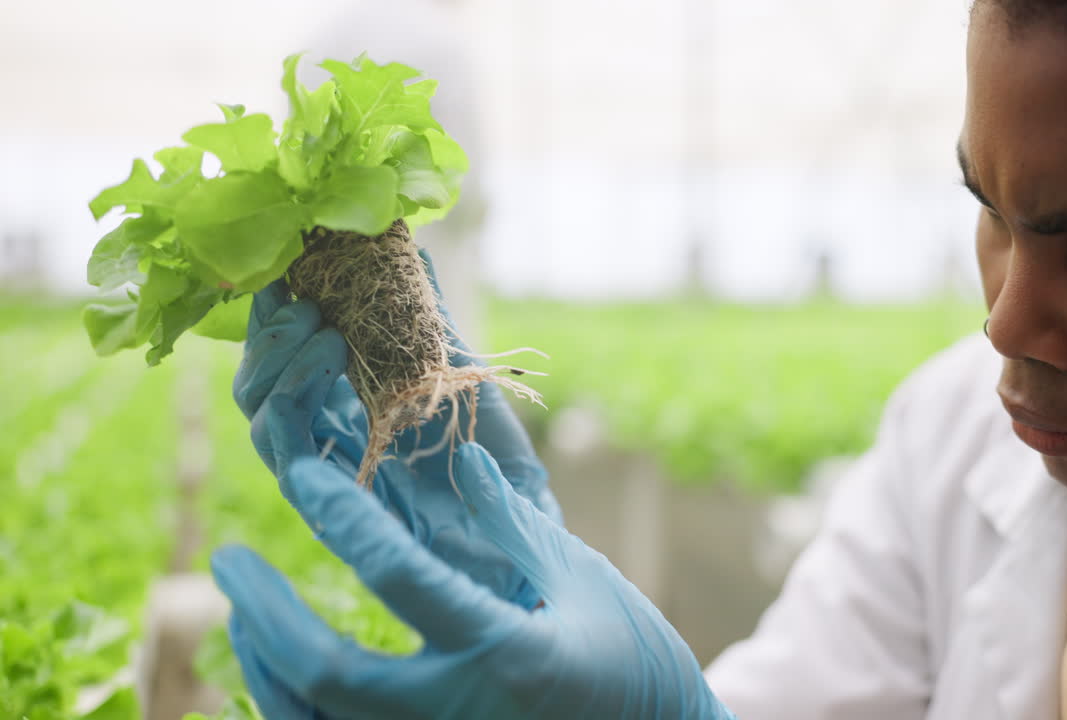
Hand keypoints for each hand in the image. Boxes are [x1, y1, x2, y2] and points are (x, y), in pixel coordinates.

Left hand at [212, 445, 734, 719]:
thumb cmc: (636, 663)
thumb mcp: (584, 582)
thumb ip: (515, 524)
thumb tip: (462, 458)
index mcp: (505, 652)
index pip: (400, 577)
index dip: (341, 518)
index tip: (302, 473)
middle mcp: (459, 714)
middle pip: (328, 674)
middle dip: (266, 613)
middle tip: (228, 560)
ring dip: (266, 664)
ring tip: (245, 611)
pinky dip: (293, 707)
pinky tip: (282, 666)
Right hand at [231, 249, 559, 607]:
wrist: (523, 532)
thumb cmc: (495, 458)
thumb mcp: (459, 372)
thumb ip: (425, 318)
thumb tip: (408, 246)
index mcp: (347, 403)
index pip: (285, 353)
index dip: (278, 311)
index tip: (290, 265)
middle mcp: (326, 437)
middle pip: (259, 384)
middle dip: (271, 335)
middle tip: (304, 302)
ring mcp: (329, 474)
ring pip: (263, 419)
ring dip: (280, 365)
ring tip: (322, 332)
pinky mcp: (338, 509)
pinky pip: (291, 461)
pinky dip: (292, 410)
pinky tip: (325, 367)